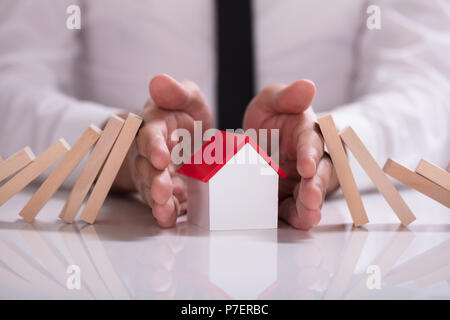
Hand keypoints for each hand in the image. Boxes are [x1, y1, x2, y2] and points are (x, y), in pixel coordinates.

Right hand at [115, 74, 212, 227]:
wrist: (187, 137)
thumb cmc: (184, 115)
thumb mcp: (188, 98)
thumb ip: (177, 92)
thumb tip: (158, 81)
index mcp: (154, 126)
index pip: (149, 135)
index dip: (153, 145)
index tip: (161, 156)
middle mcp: (150, 153)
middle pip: (147, 166)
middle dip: (153, 179)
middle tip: (162, 190)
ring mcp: (156, 174)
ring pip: (151, 187)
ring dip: (157, 200)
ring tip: (164, 211)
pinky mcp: (167, 190)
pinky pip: (164, 202)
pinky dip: (166, 212)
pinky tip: (169, 219)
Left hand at [243, 80, 338, 229]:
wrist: (258, 143)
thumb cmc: (271, 120)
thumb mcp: (271, 102)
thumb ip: (286, 96)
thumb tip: (308, 86)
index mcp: (307, 132)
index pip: (313, 140)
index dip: (311, 153)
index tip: (307, 165)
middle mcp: (312, 158)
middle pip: (322, 172)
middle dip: (317, 185)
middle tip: (311, 196)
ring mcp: (304, 181)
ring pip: (314, 194)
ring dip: (312, 206)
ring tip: (309, 215)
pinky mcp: (292, 198)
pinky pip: (298, 209)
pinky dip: (300, 217)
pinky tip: (302, 223)